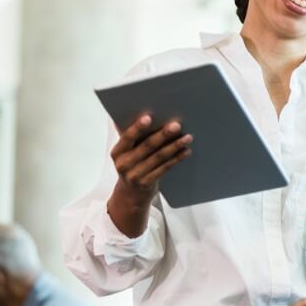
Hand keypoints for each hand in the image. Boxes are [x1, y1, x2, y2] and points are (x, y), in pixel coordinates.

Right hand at [106, 115, 191, 235]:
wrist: (129, 195)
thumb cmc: (130, 165)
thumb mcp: (126, 152)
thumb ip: (131, 135)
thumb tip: (136, 110)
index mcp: (117, 152)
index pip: (127, 137)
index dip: (137, 127)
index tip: (149, 117)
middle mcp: (124, 164)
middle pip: (146, 146)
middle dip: (163, 135)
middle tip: (176, 125)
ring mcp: (135, 175)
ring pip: (158, 157)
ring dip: (175, 146)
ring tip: (187, 137)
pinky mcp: (147, 183)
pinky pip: (164, 168)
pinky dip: (176, 158)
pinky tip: (186, 151)